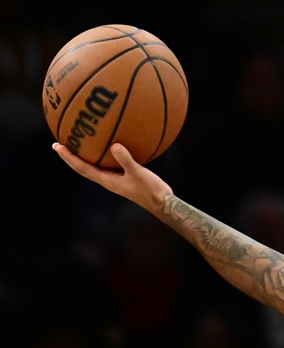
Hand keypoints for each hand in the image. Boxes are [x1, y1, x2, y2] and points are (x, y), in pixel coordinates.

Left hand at [53, 142, 171, 211]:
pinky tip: (110, 147)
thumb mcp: (139, 173)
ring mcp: (115, 180)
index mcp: (107, 180)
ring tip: (78, 145)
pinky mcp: (124, 178)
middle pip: (83, 168)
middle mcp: (108, 181)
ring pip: (94, 167)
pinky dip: (103, 156)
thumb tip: (115, 145)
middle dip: (70, 157)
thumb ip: (126, 160)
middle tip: (58, 144)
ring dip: (83, 157)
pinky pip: (108, 165)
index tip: (57, 146)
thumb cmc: (151, 190)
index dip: (69, 157)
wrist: (162, 203)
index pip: (82, 168)